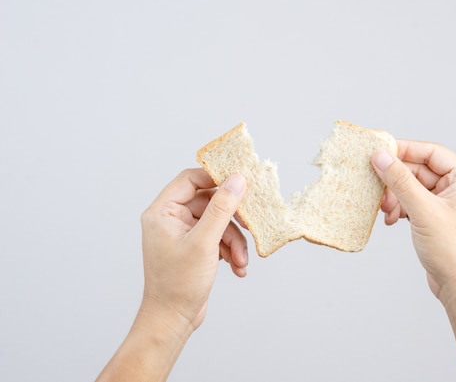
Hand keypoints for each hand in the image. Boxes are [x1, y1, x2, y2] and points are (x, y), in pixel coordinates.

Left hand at [139, 168, 247, 331]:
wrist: (173, 320)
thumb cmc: (178, 284)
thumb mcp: (204, 242)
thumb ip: (222, 208)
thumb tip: (237, 180)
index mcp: (163, 212)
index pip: (190, 179)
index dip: (216, 177)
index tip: (241, 181)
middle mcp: (171, 219)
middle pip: (210, 202)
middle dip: (231, 221)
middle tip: (250, 225)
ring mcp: (183, 234)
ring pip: (218, 222)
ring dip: (234, 241)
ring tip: (241, 259)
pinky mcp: (194, 247)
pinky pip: (218, 237)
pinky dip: (230, 250)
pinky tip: (237, 267)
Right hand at [372, 140, 455, 303]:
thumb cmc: (453, 251)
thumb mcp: (423, 211)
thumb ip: (400, 181)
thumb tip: (381, 156)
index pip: (432, 153)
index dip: (405, 150)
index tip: (380, 151)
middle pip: (420, 171)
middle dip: (396, 180)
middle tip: (374, 183)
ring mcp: (448, 205)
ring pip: (413, 188)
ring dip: (395, 197)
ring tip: (384, 209)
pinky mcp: (436, 219)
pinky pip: (413, 203)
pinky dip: (399, 209)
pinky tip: (390, 219)